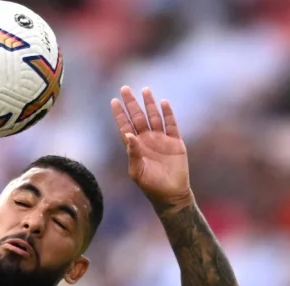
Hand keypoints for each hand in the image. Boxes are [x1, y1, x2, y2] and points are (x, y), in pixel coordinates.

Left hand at [109, 86, 191, 210]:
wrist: (171, 194)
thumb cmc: (150, 186)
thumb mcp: (137, 171)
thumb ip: (132, 153)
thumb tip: (128, 135)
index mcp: (135, 147)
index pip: (126, 126)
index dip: (120, 114)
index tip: (114, 101)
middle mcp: (147, 140)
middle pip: (138, 117)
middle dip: (132, 103)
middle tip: (125, 88)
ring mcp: (161, 140)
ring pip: (154, 117)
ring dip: (149, 104)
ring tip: (145, 90)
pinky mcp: (175, 142)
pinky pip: (171, 124)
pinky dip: (168, 114)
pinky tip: (163, 103)